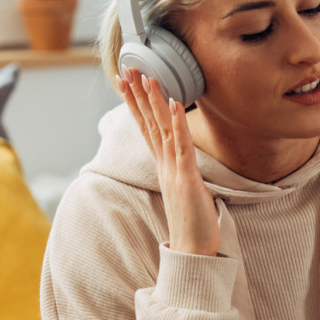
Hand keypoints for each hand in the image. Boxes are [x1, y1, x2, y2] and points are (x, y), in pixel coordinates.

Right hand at [117, 69, 219, 256]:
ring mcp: (173, 171)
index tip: (127, 82)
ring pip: (162, 129)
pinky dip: (177, 124)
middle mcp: (164, 165)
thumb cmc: (192, 223)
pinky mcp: (186, 179)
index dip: (137, 104)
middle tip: (127, 69)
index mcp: (164, 166)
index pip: (148, 128)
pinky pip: (181, 146)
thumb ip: (180, 172)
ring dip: (154, 102)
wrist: (192, 251)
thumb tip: (181, 162)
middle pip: (148, 123)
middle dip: (137, 95)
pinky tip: (173, 104)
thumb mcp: (185, 190)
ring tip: (148, 77)